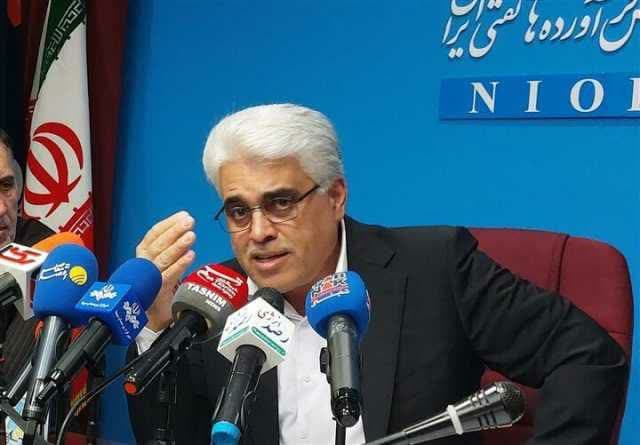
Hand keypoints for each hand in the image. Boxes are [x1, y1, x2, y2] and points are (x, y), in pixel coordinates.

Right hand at [136, 211, 195, 330]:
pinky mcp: (155, 290)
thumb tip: (187, 230)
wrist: (149, 316)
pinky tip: (190, 256)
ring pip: (163, 257)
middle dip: (175, 230)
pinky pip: (168, 275)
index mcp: (143, 253)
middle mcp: (143, 263)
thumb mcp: (163, 263)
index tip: (183, 215)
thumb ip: (171, 248)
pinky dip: (179, 265)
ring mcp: (148, 277)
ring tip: (191, 235)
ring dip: (178, 245)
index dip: (169, 223)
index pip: (154, 233)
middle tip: (189, 221)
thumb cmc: (157, 285)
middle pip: (159, 243)